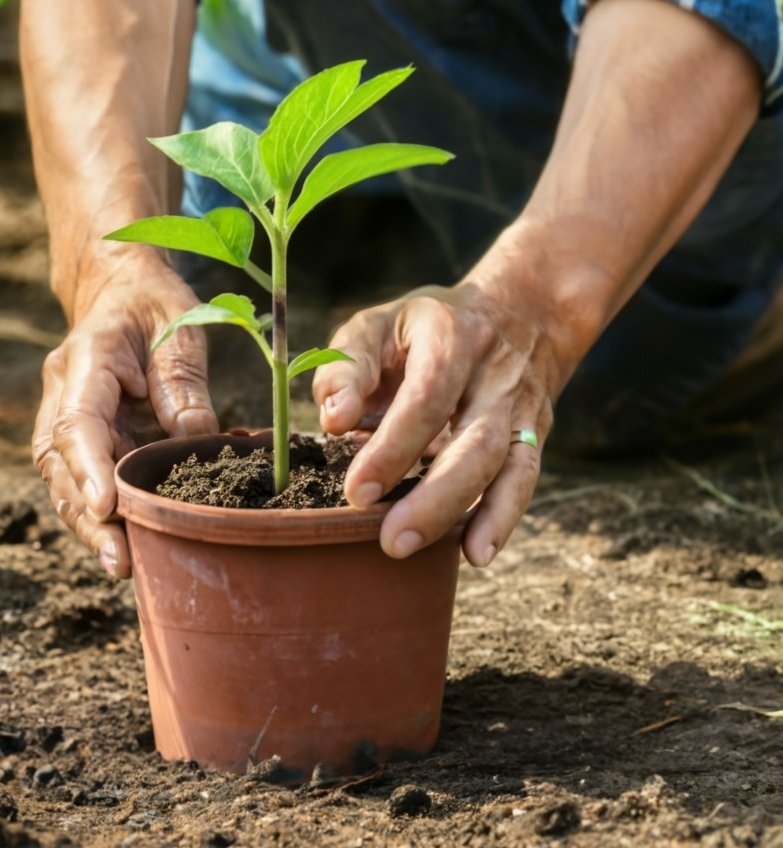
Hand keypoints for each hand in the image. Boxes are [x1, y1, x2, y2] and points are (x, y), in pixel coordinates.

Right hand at [33, 254, 217, 577]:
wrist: (120, 288)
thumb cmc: (153, 304)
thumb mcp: (180, 328)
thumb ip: (184, 384)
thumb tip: (199, 443)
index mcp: (87, 360)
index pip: (77, 420)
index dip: (89, 467)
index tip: (106, 507)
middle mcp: (64, 392)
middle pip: (61, 463)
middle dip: (87, 516)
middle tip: (121, 560)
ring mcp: (65, 415)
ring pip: (63, 479)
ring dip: (89, 524)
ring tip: (123, 565)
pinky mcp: (81, 435)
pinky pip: (82, 477)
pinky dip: (99, 512)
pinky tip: (125, 543)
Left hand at [313, 282, 559, 566]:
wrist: (517, 312)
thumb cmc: (426, 327)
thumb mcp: (379, 325)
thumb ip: (348, 367)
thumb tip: (333, 419)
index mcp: (451, 336)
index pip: (428, 396)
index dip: (394, 446)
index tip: (357, 491)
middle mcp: (494, 374)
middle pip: (475, 442)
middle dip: (434, 497)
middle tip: (390, 540)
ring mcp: (520, 408)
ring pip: (505, 468)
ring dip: (463, 514)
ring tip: (421, 549)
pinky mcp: (533, 435)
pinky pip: (524, 480)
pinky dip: (502, 519)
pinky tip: (476, 554)